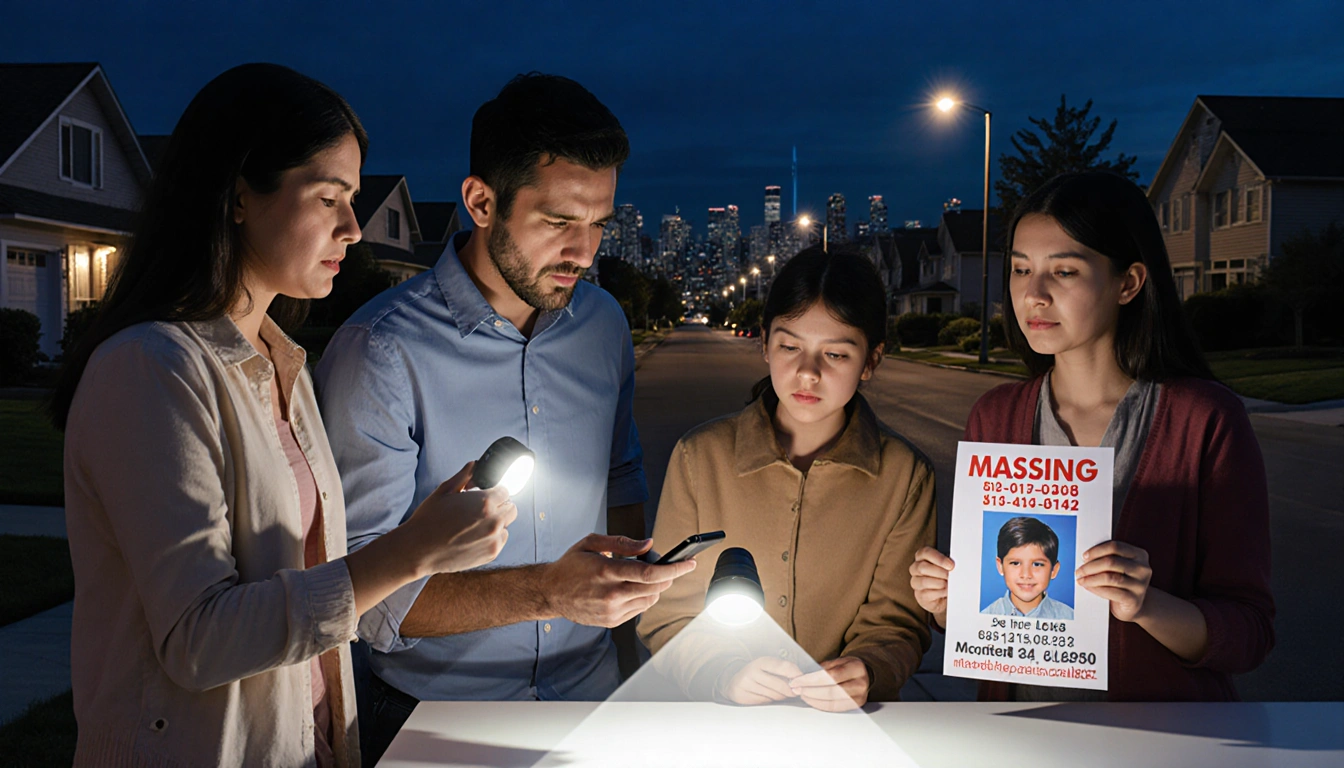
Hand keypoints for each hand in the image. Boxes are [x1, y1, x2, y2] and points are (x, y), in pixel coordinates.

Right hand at [404, 462, 516, 575]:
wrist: (418, 550)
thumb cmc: (428, 519)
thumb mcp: (444, 491)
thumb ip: (464, 476)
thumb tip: (475, 465)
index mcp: (485, 502)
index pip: (505, 491)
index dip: (493, 492)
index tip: (485, 496)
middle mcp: (494, 521)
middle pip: (510, 508)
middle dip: (498, 506)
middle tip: (480, 510)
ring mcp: (494, 539)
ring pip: (506, 526)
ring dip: (496, 523)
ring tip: (473, 526)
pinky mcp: (491, 554)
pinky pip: (500, 541)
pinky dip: (491, 538)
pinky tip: (473, 537)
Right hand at [543, 534, 695, 627]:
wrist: (550, 592)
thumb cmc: (570, 566)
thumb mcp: (592, 543)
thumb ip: (623, 542)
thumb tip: (648, 545)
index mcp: (605, 571)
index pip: (648, 573)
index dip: (673, 569)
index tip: (689, 563)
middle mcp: (610, 594)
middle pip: (654, 588)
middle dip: (670, 577)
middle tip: (672, 567)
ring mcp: (611, 611)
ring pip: (650, 600)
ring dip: (656, 587)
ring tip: (647, 576)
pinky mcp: (611, 621)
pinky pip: (639, 609)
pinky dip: (644, 597)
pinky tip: (634, 588)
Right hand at [723, 657, 801, 705]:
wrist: (735, 683)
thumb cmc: (759, 676)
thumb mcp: (770, 668)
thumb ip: (785, 672)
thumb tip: (801, 682)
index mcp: (762, 661)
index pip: (784, 667)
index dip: (796, 676)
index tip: (802, 682)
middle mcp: (752, 671)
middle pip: (780, 685)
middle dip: (790, 691)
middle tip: (794, 692)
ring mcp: (746, 684)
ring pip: (773, 696)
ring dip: (780, 697)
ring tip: (779, 694)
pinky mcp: (742, 696)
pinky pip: (764, 703)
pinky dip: (769, 702)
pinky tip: (767, 698)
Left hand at [789, 657, 870, 711]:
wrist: (865, 673)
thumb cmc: (846, 666)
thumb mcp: (836, 661)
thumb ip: (821, 669)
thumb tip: (801, 678)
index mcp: (856, 667)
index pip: (830, 676)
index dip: (811, 680)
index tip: (796, 681)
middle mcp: (860, 683)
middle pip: (831, 691)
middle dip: (810, 691)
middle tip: (797, 689)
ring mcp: (860, 696)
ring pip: (832, 702)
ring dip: (813, 700)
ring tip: (803, 695)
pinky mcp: (857, 706)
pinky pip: (835, 708)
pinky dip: (821, 705)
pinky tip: (812, 701)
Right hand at [909, 547, 954, 626]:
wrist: (945, 595)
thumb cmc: (945, 577)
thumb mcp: (947, 567)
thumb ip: (948, 563)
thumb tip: (954, 565)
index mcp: (922, 557)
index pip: (925, 553)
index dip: (939, 558)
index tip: (951, 565)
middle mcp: (915, 568)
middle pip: (922, 567)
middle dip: (940, 572)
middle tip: (951, 576)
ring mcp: (915, 582)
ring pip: (924, 581)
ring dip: (940, 583)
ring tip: (949, 584)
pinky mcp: (919, 595)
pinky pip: (928, 593)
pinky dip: (940, 592)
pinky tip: (946, 591)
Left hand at [1076, 540, 1152, 621]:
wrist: (1133, 606)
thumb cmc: (1122, 582)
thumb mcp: (1119, 567)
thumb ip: (1108, 558)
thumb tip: (1085, 557)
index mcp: (1139, 555)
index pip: (1115, 547)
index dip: (1097, 550)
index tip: (1084, 556)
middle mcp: (1143, 568)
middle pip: (1111, 562)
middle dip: (1090, 566)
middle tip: (1079, 571)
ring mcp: (1140, 584)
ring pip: (1110, 577)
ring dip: (1091, 578)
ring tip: (1080, 580)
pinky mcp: (1134, 599)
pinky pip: (1111, 592)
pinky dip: (1096, 589)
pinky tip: (1088, 587)